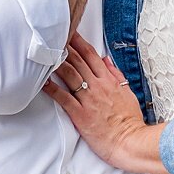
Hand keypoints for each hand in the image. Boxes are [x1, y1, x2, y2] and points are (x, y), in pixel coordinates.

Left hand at [42, 33, 160, 173]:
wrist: (130, 141)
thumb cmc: (129, 120)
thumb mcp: (127, 92)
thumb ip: (116, 74)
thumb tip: (106, 60)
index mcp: (109, 80)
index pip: (91, 55)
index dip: (79, 42)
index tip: (70, 32)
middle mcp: (98, 86)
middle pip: (78, 60)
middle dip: (65, 46)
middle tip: (53, 35)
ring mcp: (88, 99)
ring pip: (70, 74)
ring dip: (57, 62)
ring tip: (46, 52)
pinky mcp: (80, 114)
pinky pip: (63, 98)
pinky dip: (52, 88)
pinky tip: (43, 81)